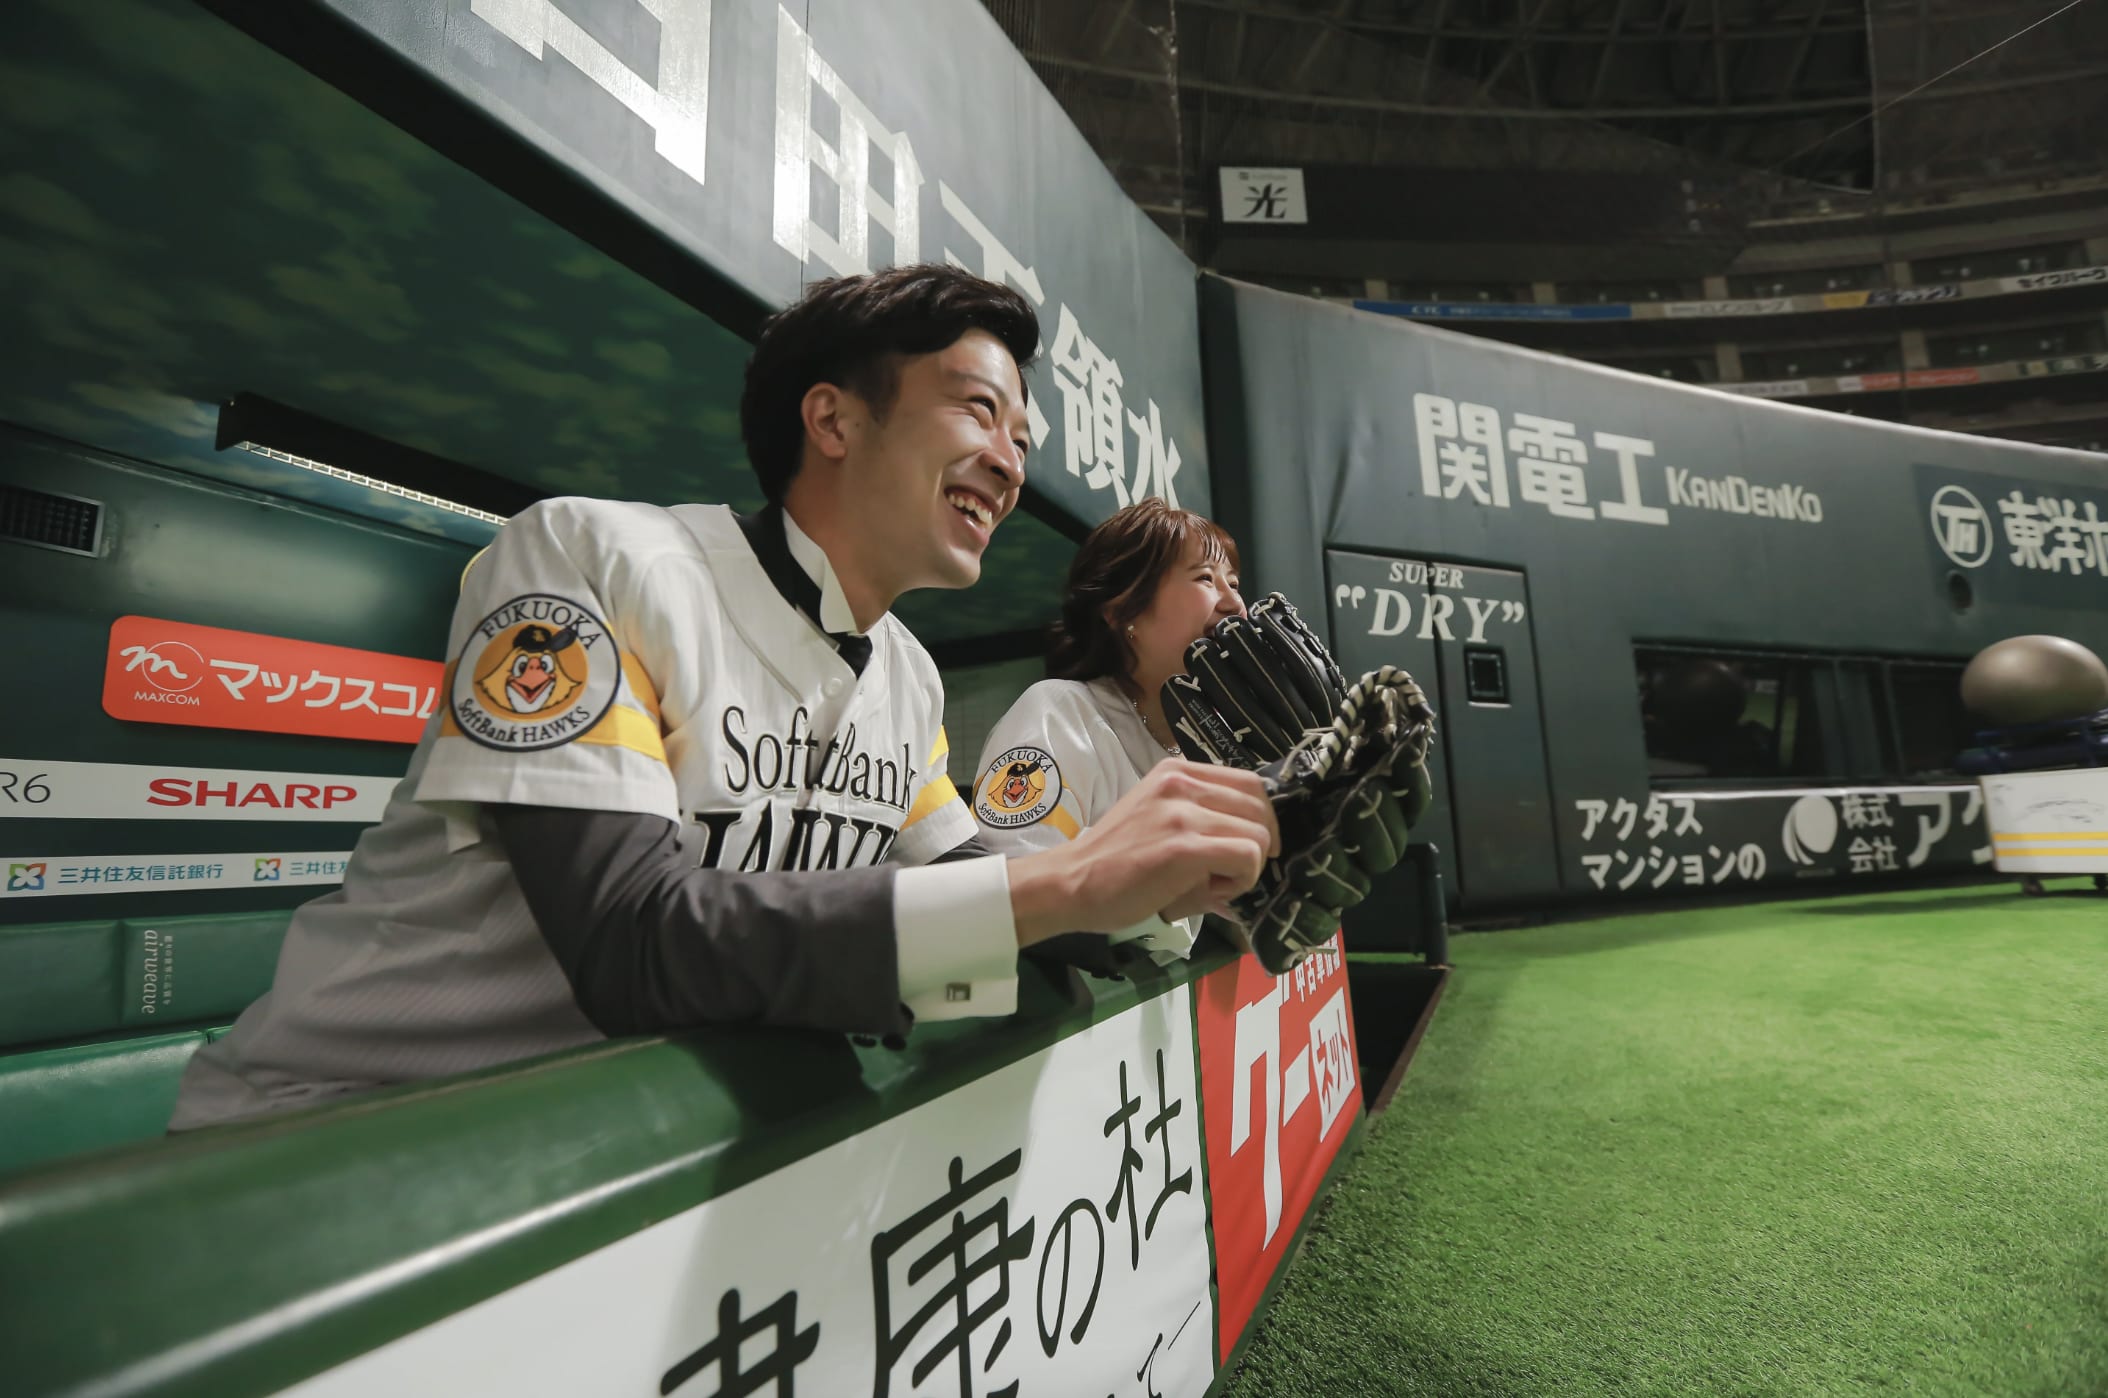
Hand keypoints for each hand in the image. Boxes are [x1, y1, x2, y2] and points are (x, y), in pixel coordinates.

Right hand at [1007, 760, 1279, 945]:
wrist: (1071, 883)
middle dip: (1258, 846)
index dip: (1261, 820)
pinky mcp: (1184, 847)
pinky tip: (1209, 892)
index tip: (1249, 848)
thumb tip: (1255, 848)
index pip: (1249, 783)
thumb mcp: (1160, 821)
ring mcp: (1182, 812)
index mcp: (1176, 772)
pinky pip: (1246, 858)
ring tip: (1212, 884)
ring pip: (1258, 835)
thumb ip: (1204, 822)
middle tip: (1229, 873)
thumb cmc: (1114, 862)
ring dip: (1247, 868)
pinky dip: (1240, 881)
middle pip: (1260, 808)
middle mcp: (1181, 783)